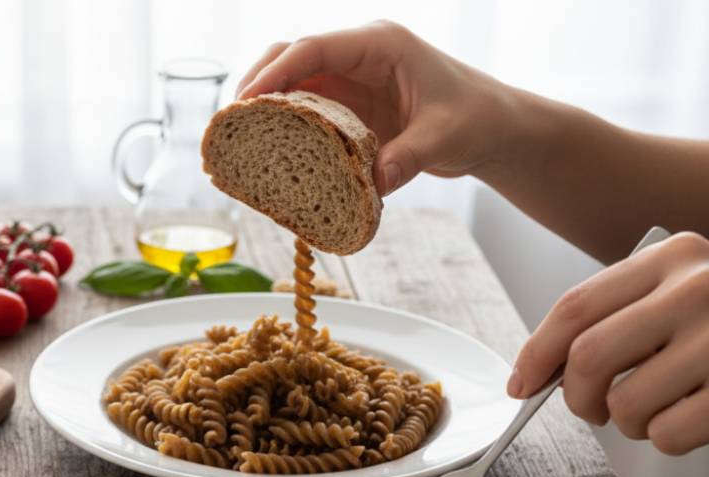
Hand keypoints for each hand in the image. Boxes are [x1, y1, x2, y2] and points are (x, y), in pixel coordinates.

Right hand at [236, 21, 518, 194]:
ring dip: (265, 105)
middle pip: (290, 56)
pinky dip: (283, 125)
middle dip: (257, 83)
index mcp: (380, 45)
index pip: (313, 48)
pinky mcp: (347, 105)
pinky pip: (305, 109)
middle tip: (233, 122)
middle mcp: (358, 55)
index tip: (248, 101)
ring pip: (291, 81)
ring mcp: (349, 79)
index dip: (275, 72)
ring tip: (239, 137)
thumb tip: (372, 182)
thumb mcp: (443, 138)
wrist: (492, 127)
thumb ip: (407, 157)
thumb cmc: (475, 118)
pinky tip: (266, 150)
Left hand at [509, 232, 708, 455]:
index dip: (536, 355)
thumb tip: (532, 376)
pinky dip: (666, 438)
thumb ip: (613, 316)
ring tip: (657, 407)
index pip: (575, 308)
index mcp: (672, 257)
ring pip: (627, 405)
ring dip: (629, 422)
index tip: (521, 386)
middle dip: (577, 397)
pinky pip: (669, 433)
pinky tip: (690, 417)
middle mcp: (699, 288)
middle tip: (593, 406)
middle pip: (590, 358)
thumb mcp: (675, 290)